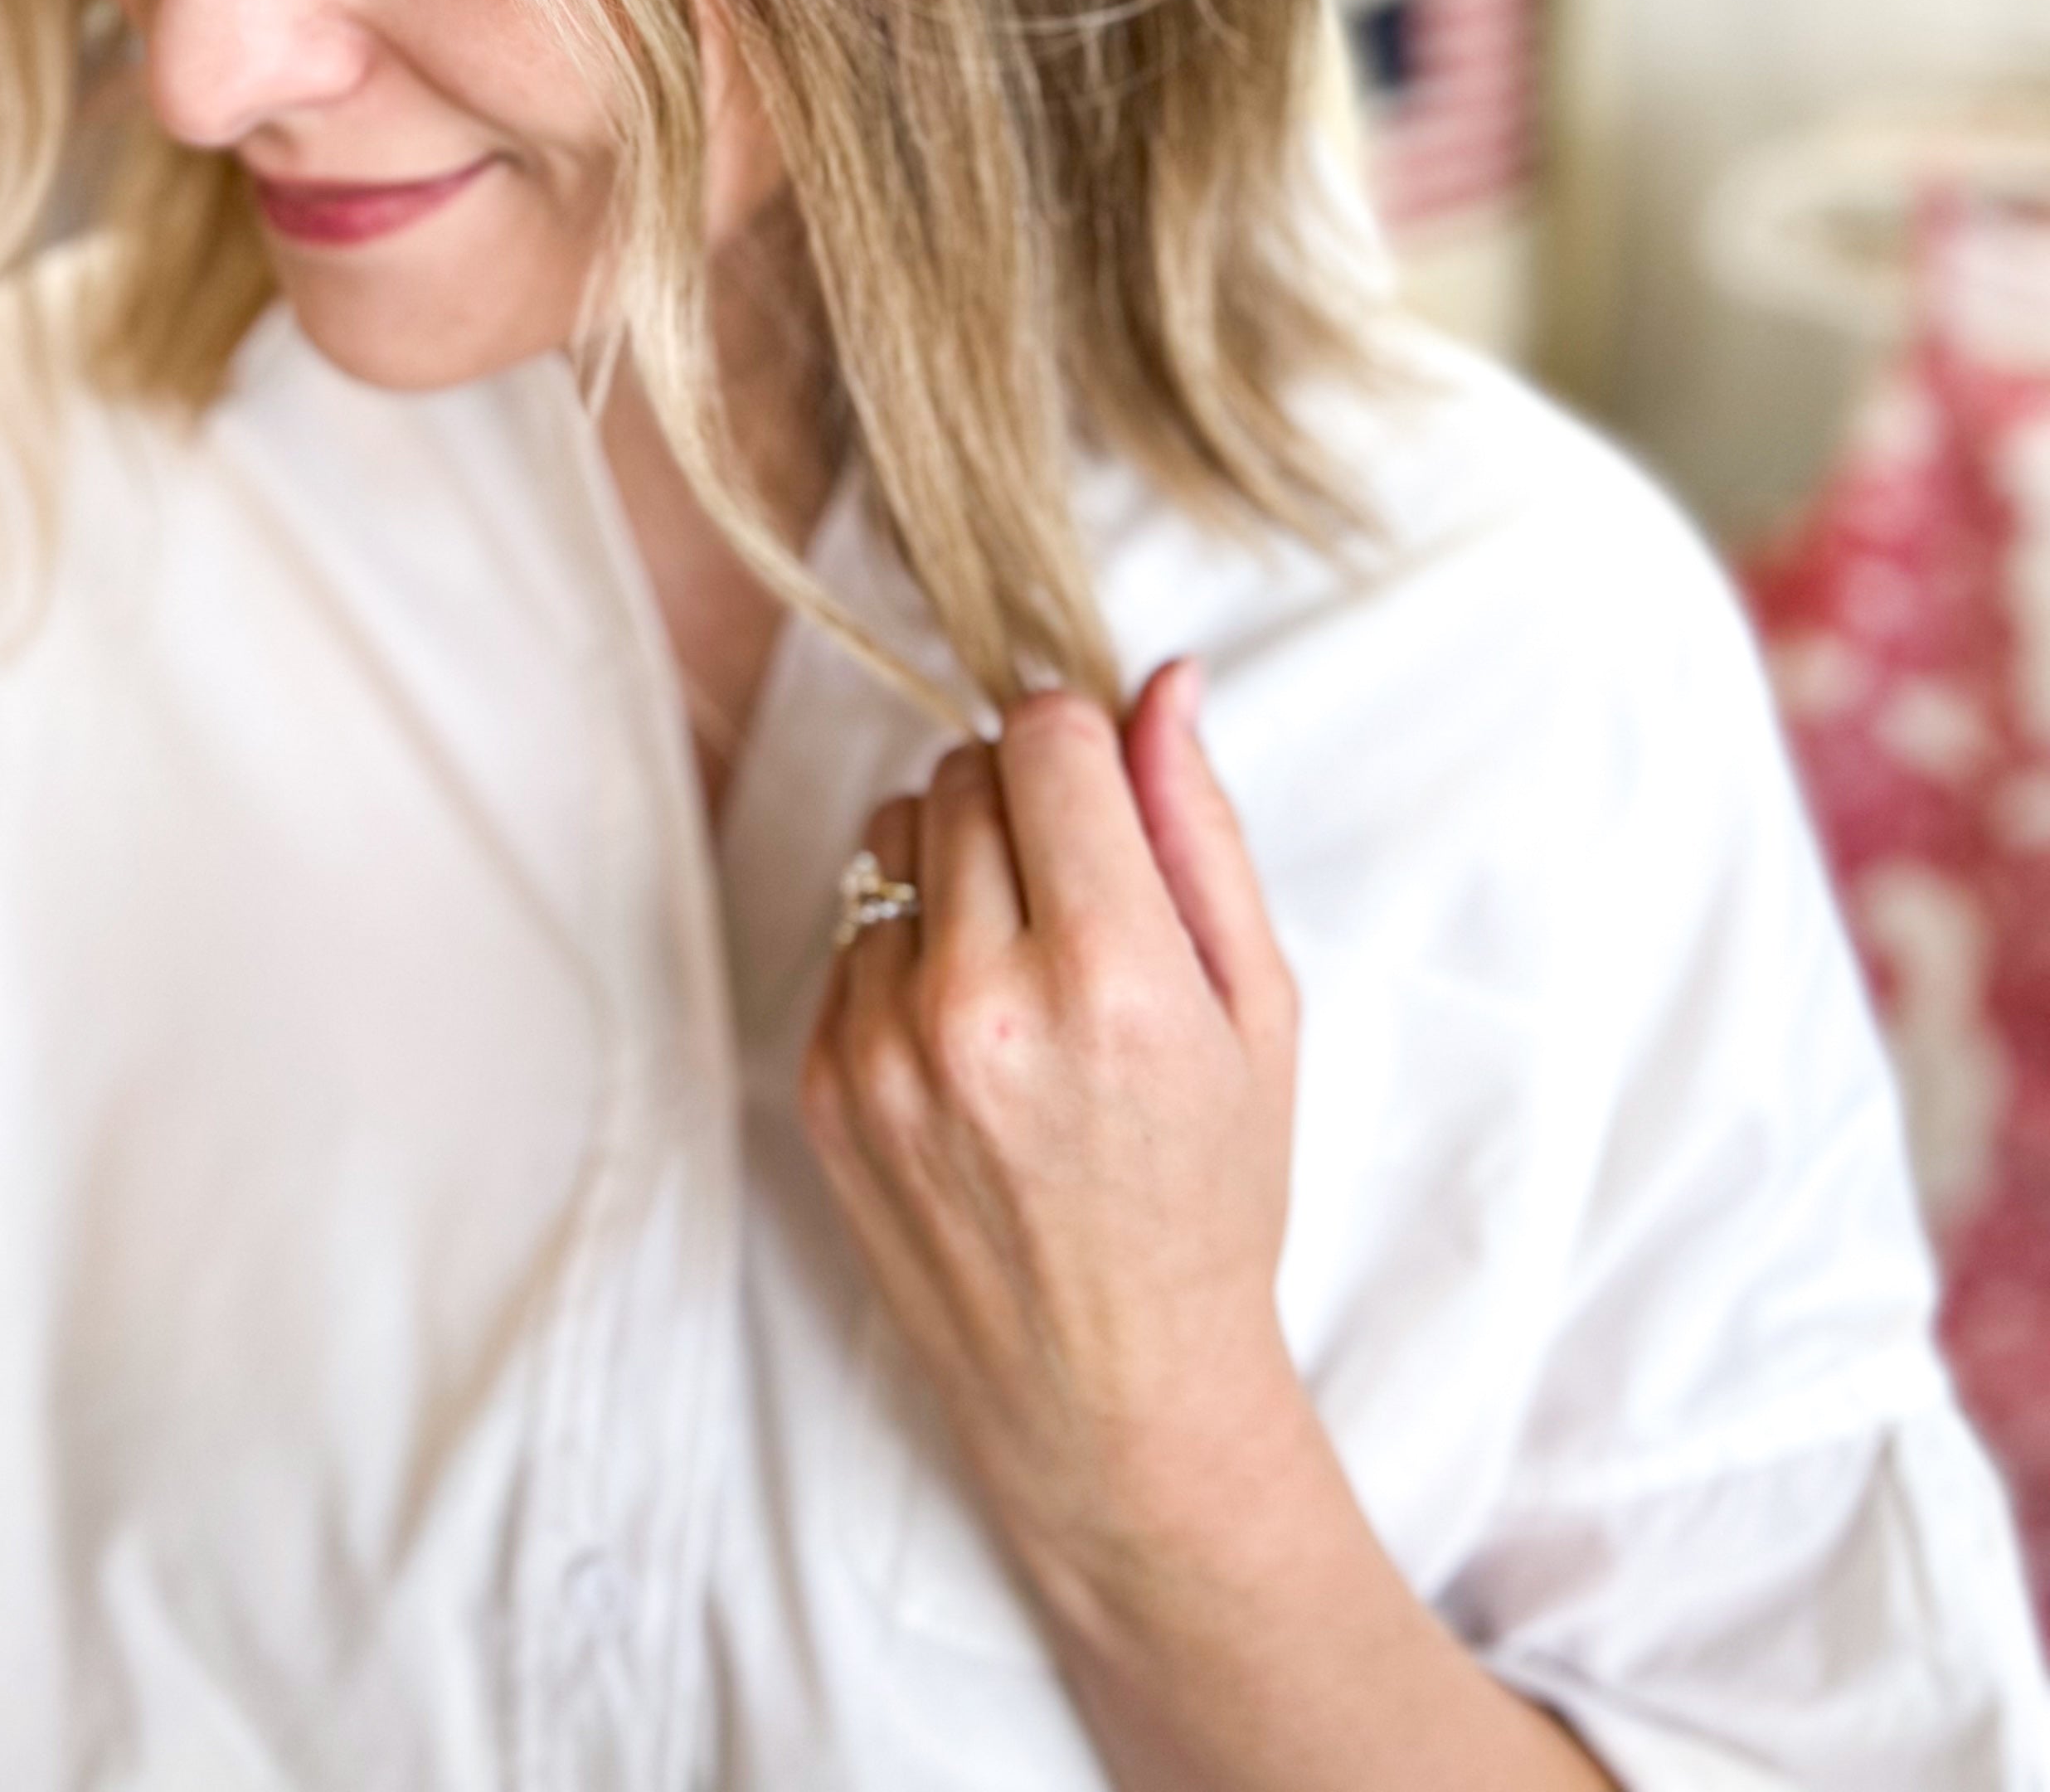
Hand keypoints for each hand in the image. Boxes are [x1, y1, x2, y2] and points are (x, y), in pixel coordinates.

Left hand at [800, 662, 1305, 1631]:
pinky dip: (905, 942)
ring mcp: (882, 1050)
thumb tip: (1167, 681)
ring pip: (889, 834)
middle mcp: (980, 1007)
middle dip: (1021, 797)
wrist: (1113, 1396)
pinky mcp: (822, 1085)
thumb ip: (1200, 829)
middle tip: (1078, 886)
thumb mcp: (1255, 1009)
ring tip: (1023, 957)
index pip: (1044, 738)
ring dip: (953, 859)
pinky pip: (848, 927)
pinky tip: (971, 1026)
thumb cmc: (1208, 1195)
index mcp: (1109, 978)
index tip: (1101, 777)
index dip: (1079, 735)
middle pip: (960, 772)